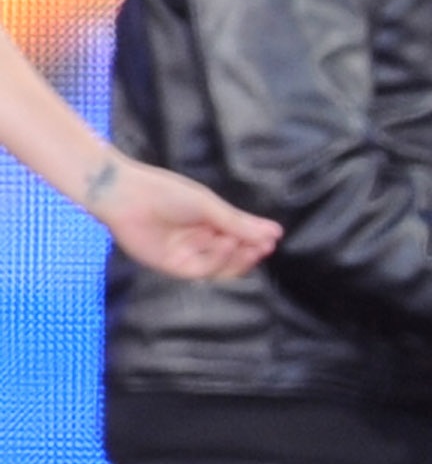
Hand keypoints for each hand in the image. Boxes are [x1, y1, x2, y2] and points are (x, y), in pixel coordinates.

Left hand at [89, 158, 280, 279]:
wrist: (127, 197)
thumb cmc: (166, 193)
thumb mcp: (208, 205)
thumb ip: (238, 223)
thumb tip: (273, 233)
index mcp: (208, 224)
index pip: (239, 237)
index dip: (256, 239)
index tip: (273, 237)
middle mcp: (199, 241)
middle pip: (232, 255)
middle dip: (250, 252)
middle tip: (265, 246)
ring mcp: (186, 255)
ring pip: (220, 266)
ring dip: (237, 257)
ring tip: (250, 245)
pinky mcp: (172, 266)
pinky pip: (202, 270)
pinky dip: (218, 259)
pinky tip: (228, 245)